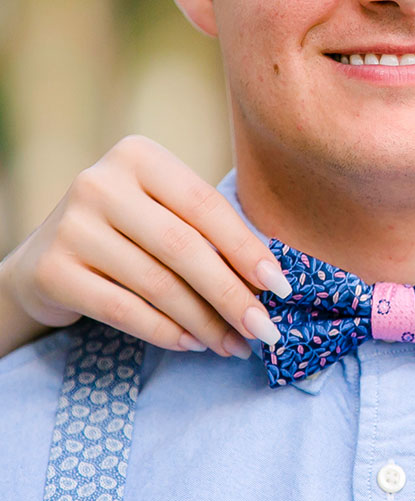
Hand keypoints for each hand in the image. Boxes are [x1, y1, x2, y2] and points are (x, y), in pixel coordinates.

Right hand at [0, 135, 290, 358]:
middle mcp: (100, 183)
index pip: (207, 206)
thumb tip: (271, 283)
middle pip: (184, 248)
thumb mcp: (167, 212)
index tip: (282, 288)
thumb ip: (211, 232)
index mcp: (138, 156)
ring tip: (234, 345)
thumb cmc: (131, 232)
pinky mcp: (52, 270)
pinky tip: (194, 344)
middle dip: (232, 295)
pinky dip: (167, 332)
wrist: (47, 256)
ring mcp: (71, 225)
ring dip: (205, 323)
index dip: (248, 250)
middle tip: (264, 330)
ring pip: (158, 284)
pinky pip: (124, 310)